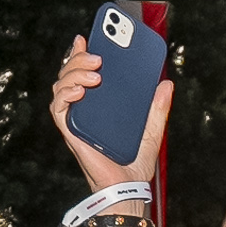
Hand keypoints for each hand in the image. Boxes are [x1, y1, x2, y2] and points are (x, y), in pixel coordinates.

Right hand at [45, 35, 167, 193]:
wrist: (129, 188)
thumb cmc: (135, 164)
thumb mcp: (151, 130)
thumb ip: (158, 108)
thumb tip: (166, 83)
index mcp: (98, 106)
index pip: (82, 73)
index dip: (79, 53)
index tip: (85, 38)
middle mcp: (84, 110)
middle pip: (69, 74)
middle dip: (78, 59)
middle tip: (98, 57)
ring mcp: (76, 121)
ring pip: (61, 86)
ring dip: (74, 73)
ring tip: (96, 73)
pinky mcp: (71, 133)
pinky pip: (59, 108)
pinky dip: (66, 94)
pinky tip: (80, 90)